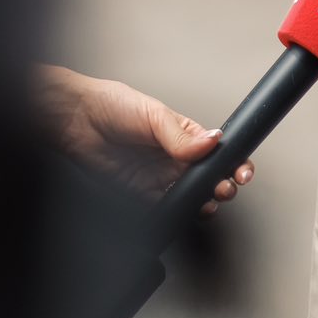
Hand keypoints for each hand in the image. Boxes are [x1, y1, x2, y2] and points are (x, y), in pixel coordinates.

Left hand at [39, 65, 251, 212]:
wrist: (75, 122)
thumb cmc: (112, 106)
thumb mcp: (153, 114)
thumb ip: (182, 135)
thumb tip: (213, 142)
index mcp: (185, 134)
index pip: (219, 151)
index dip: (234, 162)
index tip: (242, 171)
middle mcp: (175, 157)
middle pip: (210, 177)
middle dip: (224, 185)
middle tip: (225, 187)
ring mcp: (159, 177)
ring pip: (192, 196)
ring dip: (204, 201)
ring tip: (208, 200)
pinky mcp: (141, 194)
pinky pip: (165, 208)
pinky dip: (177, 212)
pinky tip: (181, 209)